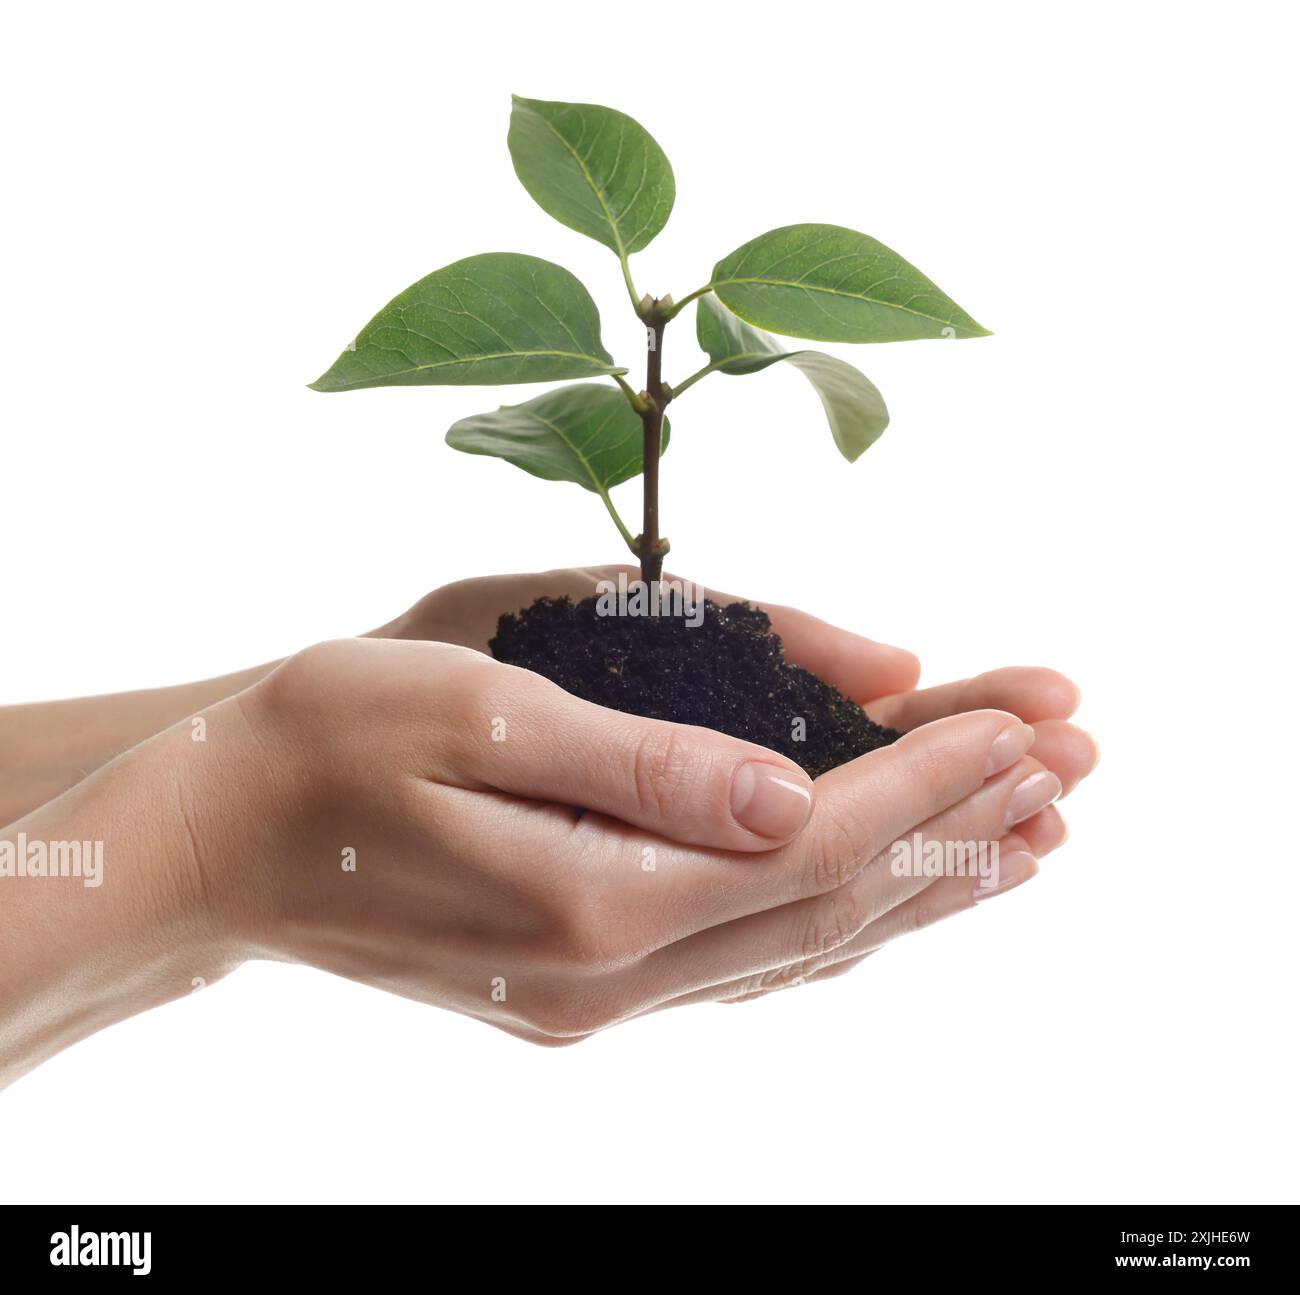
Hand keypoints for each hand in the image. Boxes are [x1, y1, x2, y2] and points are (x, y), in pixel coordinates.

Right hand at [176, 636, 1074, 1044]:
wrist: (222, 839)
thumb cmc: (330, 741)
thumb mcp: (479, 709)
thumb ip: (644, 762)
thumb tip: (798, 792)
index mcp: (593, 899)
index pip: (814, 837)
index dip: (929, 777)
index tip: (1024, 719)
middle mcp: (610, 975)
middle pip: (830, 901)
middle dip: (958, 827)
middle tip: (1069, 769)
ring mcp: (596, 998)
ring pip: (801, 943)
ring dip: (919, 887)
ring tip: (1024, 839)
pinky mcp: (578, 989)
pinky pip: (746, 959)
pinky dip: (838, 919)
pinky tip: (885, 895)